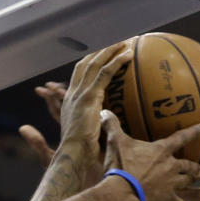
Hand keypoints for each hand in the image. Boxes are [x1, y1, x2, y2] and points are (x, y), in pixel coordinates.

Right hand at [20, 43, 134, 178]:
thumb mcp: (89, 140)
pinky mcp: (89, 97)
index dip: (89, 64)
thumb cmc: (81, 157)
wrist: (74, 158)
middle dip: (100, 51)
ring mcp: (80, 94)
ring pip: (95, 64)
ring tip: (126, 42)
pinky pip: (105, 73)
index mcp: (70, 104)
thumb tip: (107, 128)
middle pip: (85, 64)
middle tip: (117, 43)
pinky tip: (129, 54)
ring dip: (110, 50)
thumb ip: (97, 130)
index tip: (103, 56)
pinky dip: (116, 61)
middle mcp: (73, 95)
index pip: (78, 76)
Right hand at [101, 113, 199, 200]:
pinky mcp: (167, 199)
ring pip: (187, 183)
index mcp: (161, 151)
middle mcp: (171, 166)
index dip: (195, 131)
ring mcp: (171, 184)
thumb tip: (104, 111)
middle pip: (189, 165)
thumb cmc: (120, 166)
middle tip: (198, 169)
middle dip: (195, 167)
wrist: (121, 193)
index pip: (183, 137)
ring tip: (190, 184)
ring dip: (190, 183)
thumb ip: (112, 126)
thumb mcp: (115, 143)